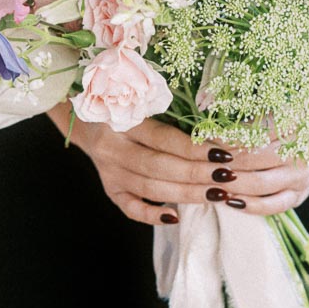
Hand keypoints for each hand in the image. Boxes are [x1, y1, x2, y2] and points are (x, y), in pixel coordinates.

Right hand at [48, 103, 308, 223]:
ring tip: (218, 194)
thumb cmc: (119, 97)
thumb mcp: (136, 91)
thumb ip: (165, 103)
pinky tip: (175, 216)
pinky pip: (129, 207)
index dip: (195, 147)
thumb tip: (214, 115)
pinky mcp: (109, 188)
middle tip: (229, 178)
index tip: (226, 152)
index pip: (164, 139)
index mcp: (121, 119)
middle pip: (160, 167)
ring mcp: (109, 172)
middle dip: (198, 174)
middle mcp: (113, 147)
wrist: (79, 113)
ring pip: (150, 188)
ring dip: (187, 194)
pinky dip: (151, 214)